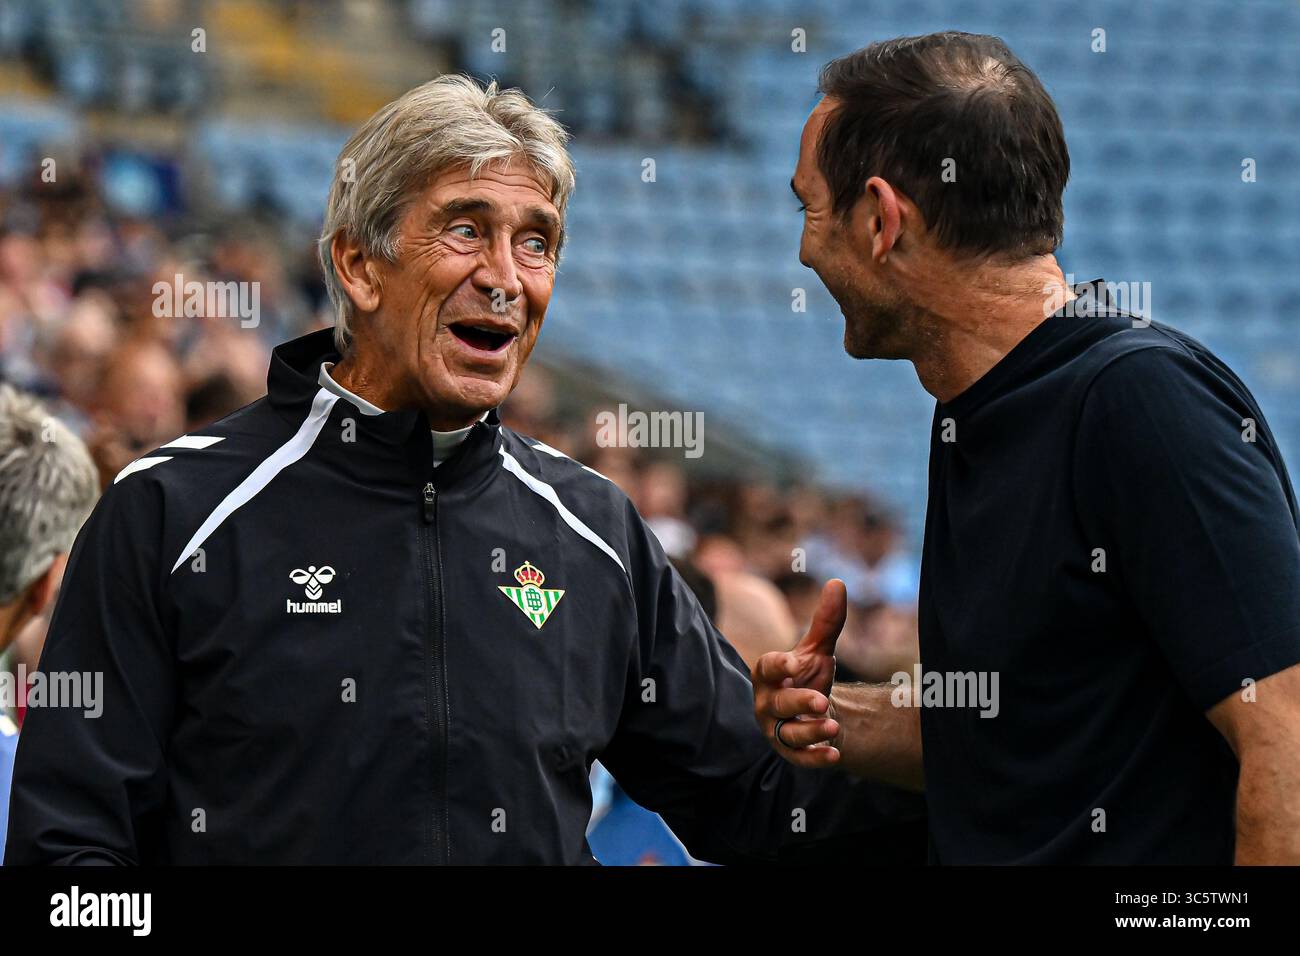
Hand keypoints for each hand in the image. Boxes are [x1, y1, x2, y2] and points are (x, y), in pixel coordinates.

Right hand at [752, 578, 845, 767]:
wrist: (815, 713)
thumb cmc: (809, 676)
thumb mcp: (819, 649)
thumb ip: (826, 621)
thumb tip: (837, 582)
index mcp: (770, 675)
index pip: (766, 668)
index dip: (778, 665)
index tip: (794, 662)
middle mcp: (768, 703)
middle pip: (777, 703)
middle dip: (798, 702)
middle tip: (821, 700)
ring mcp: (778, 729)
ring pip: (787, 733)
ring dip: (809, 731)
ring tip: (832, 726)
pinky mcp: (791, 751)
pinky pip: (799, 757)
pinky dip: (815, 757)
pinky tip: (834, 755)